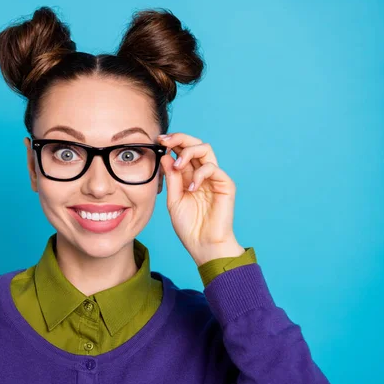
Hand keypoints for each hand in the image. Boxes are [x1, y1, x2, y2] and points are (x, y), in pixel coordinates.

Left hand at [157, 132, 244, 265]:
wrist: (204, 245)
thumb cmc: (189, 226)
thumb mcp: (173, 200)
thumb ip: (171, 178)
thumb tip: (165, 156)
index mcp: (189, 175)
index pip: (182, 151)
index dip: (172, 142)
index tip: (158, 141)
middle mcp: (202, 173)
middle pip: (195, 144)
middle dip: (179, 138)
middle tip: (165, 141)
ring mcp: (214, 178)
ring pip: (205, 149)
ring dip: (188, 152)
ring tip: (177, 166)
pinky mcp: (225, 185)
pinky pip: (213, 168)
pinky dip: (200, 173)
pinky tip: (191, 187)